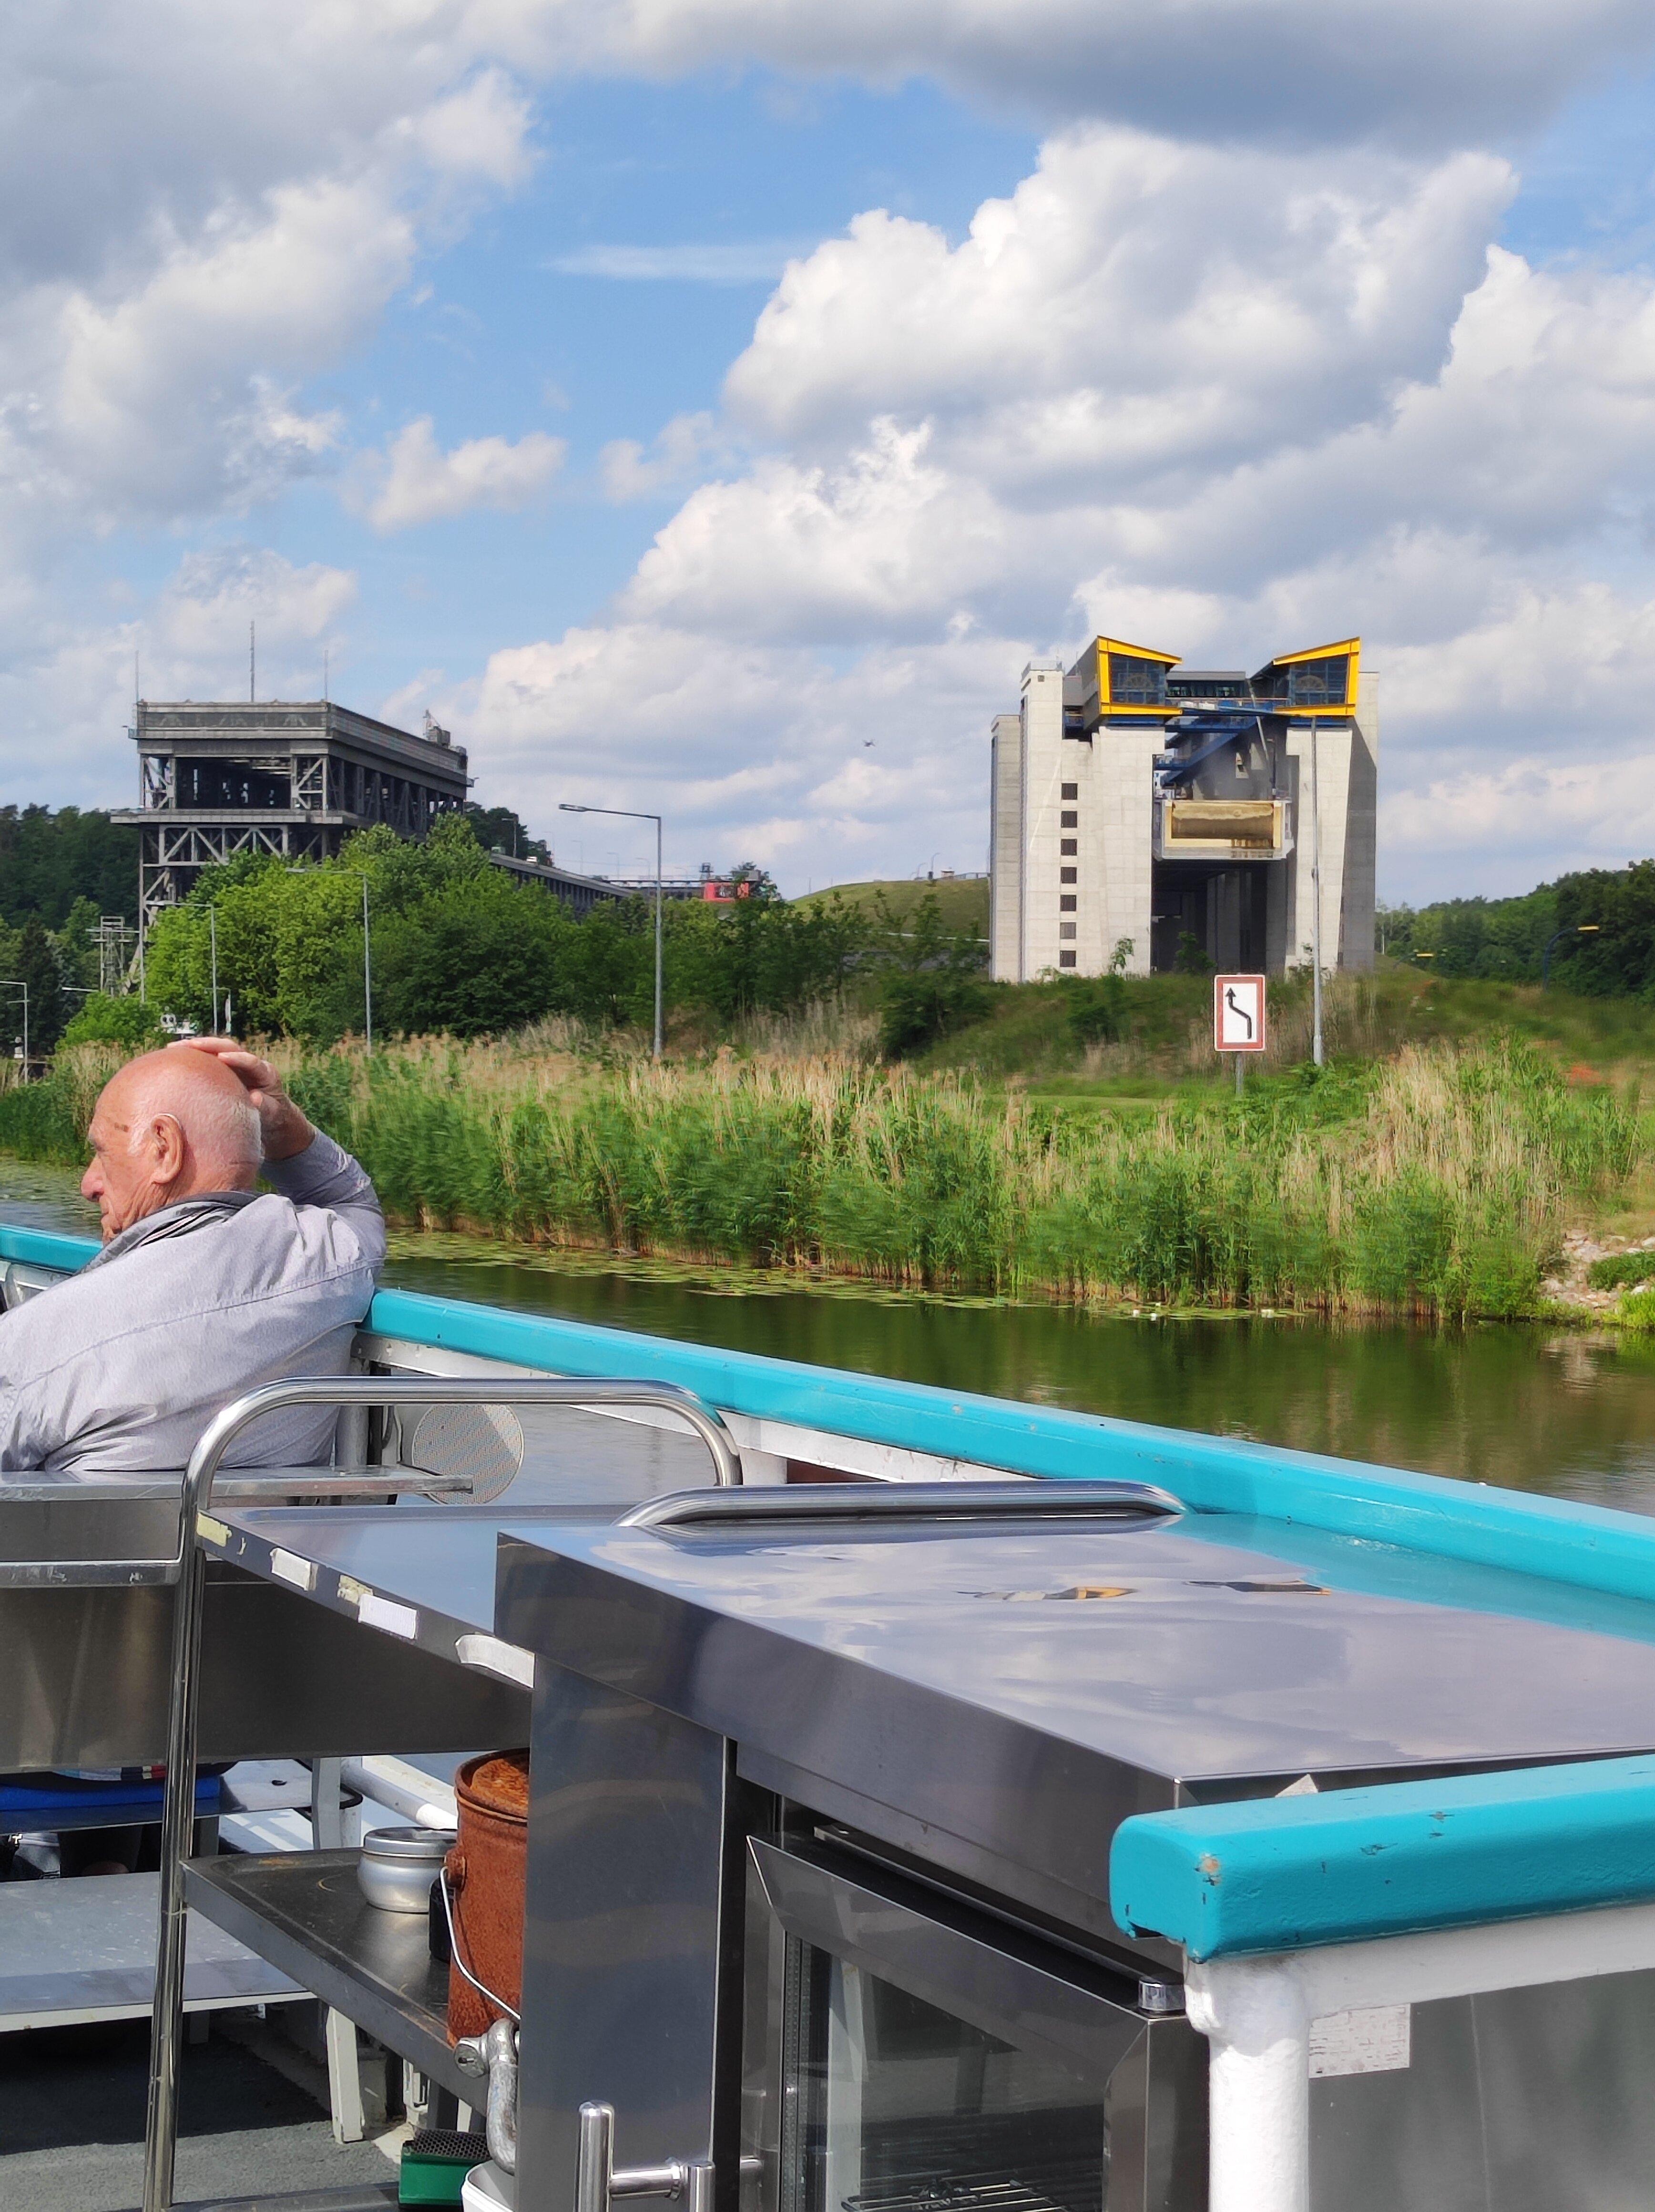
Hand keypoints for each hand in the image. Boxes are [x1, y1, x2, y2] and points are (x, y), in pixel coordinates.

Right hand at [172, 1038, 314, 1161]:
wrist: (270, 1116)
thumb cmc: (273, 1117)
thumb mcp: (273, 1114)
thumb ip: (266, 1107)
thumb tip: (254, 1097)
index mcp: (266, 1073)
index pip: (252, 1061)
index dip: (238, 1058)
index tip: (223, 1057)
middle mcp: (250, 1064)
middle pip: (230, 1047)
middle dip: (210, 1045)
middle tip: (190, 1044)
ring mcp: (236, 1065)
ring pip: (216, 1050)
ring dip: (196, 1047)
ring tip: (172, 1048)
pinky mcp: (224, 1069)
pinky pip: (208, 1059)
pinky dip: (192, 1057)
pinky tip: (173, 1057)